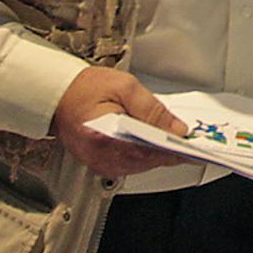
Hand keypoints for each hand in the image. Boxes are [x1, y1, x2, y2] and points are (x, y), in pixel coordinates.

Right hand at [50, 66, 187, 179]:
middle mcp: (101, 155)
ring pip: (141, 165)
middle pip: (148, 160)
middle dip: (171, 151)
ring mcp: (100, 163)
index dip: (175, 149)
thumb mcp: (125, 86)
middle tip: (191, 143)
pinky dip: (145, 155)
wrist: (57, 96)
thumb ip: (152, 109)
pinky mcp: (100, 164)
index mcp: (104, 136)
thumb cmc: (85, 88)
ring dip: (159, 154)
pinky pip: (131, 165)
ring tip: (176, 141)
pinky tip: (154, 144)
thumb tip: (177, 129)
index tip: (195, 149)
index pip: (149, 150)